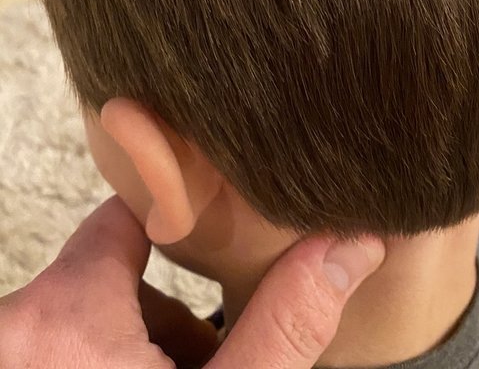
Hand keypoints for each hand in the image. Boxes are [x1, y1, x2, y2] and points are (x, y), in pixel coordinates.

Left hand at [0, 197, 384, 368]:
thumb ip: (288, 323)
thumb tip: (353, 243)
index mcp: (64, 318)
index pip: (124, 215)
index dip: (181, 219)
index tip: (224, 232)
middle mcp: (14, 333)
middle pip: (108, 280)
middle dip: (172, 320)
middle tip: (216, 362)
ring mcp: (10, 362)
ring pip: (82, 331)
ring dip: (138, 357)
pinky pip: (60, 359)